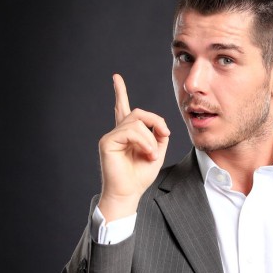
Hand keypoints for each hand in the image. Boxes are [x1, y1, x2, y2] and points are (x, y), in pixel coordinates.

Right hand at [97, 73, 169, 221]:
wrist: (128, 194)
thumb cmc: (140, 177)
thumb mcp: (157, 154)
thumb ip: (159, 137)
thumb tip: (160, 126)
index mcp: (127, 135)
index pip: (122, 109)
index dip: (120, 92)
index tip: (116, 77)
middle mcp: (117, 133)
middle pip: (138, 113)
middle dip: (156, 121)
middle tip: (164, 136)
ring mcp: (111, 137)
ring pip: (136, 122)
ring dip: (151, 138)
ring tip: (152, 154)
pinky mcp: (107, 142)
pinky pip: (130, 131)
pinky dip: (144, 141)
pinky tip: (147, 153)